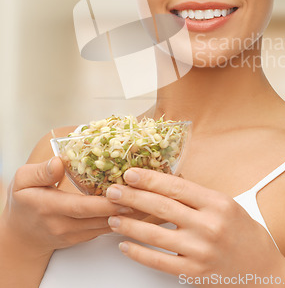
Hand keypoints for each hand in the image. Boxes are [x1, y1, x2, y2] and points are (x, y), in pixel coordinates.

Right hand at [1, 157, 131, 255]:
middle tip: (144, 194)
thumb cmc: (24, 201)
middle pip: (98, 218)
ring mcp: (73, 234)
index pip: (80, 207)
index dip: (103, 202)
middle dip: (123, 207)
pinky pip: (103, 229)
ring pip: (104, 226)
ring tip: (147, 200)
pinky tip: (136, 208)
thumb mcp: (22, 181)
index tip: (122, 192)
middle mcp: (62, 224)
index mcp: (49, 207)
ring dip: (126, 215)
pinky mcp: (81, 238)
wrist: (21, 235)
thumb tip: (59, 162)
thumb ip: (40, 172)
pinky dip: (120, 219)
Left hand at [105, 168, 284, 281]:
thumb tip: (165, 184)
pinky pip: (158, 261)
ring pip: (155, 234)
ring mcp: (200, 250)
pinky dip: (138, 253)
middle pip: (161, 206)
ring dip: (129, 225)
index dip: (150, 179)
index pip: (176, 186)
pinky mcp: (194, 272)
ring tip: (112, 217)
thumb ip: (199, 197)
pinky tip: (125, 245)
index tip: (131, 173)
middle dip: (132, 197)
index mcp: (217, 203)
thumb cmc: (246, 234)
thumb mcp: (228, 205)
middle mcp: (208, 225)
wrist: (264, 271)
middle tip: (113, 191)